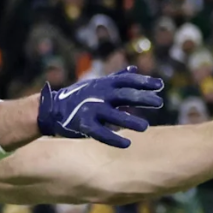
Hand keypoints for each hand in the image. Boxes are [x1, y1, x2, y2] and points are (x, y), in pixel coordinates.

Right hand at [37, 67, 164, 146]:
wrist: (52, 108)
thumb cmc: (79, 96)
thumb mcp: (98, 83)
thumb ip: (117, 78)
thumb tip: (134, 68)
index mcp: (104, 84)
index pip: (127, 81)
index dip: (144, 82)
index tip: (160, 85)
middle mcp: (99, 95)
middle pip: (124, 95)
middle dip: (142, 98)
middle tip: (159, 103)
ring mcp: (91, 110)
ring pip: (114, 115)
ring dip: (130, 121)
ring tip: (145, 127)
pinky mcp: (84, 125)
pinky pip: (101, 133)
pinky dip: (114, 139)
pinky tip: (127, 144)